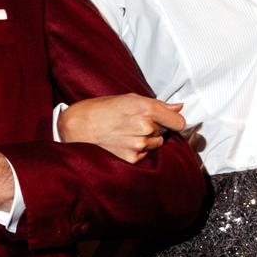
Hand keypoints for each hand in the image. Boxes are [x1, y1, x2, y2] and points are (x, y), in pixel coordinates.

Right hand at [56, 94, 186, 162]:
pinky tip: (123, 142)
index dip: (173, 120)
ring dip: (147, 139)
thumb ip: (157, 104)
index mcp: (146, 109)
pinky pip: (145, 154)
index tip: (169, 120)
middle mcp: (145, 127)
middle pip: (166, 132)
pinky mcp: (132, 158)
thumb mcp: (129, 99)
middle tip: (136, 123)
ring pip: (156, 143)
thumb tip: (178, 107)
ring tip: (127, 132)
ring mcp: (139, 144)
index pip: (178, 121)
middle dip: (156, 127)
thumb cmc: (101, 109)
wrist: (78, 126)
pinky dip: (137, 149)